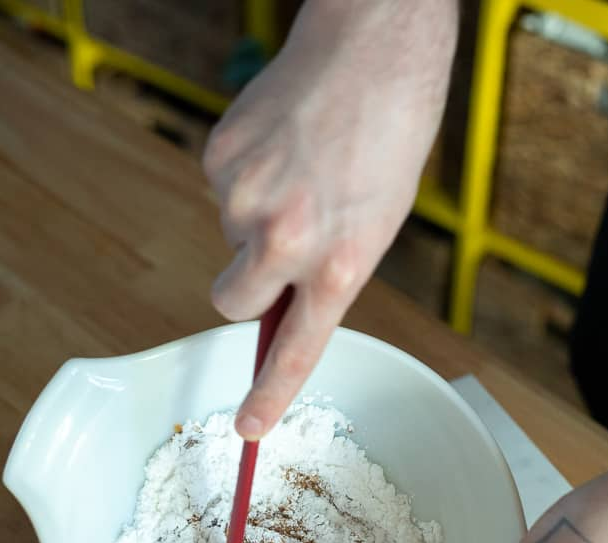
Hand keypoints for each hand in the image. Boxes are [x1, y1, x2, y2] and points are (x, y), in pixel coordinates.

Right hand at [203, 0, 457, 438]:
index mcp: (341, 264)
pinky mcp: (218, 159)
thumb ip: (326, 275)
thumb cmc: (388, 138)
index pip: (294, 352)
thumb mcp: (375, 226)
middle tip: (276, 248)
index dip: (268, 396)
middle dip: (243, 287)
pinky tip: (280, 146)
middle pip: (229, 302)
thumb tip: (272, 305)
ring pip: (227, 240)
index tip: (247, 429)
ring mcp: (246, 199)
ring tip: (299, 172)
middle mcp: (289, 240)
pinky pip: (219, 192)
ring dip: (252, 221)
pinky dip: (244, 179)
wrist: (371, 48)